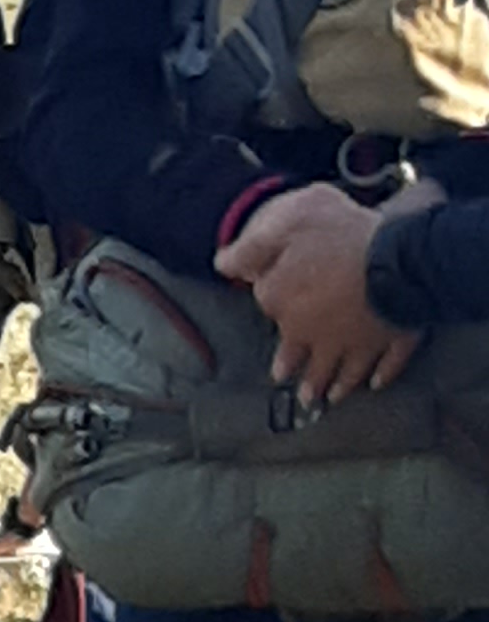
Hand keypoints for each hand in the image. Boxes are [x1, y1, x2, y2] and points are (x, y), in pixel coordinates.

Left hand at [217, 182, 423, 407]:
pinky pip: (387, 363)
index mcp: (285, 304)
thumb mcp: (286, 224)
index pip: (268, 305)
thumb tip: (223, 264)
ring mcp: (356, 342)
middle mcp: (315, 333)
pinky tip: (375, 383)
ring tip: (325, 397)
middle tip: (287, 381)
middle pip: (299, 354)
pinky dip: (382, 374)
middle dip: (293, 368)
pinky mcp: (394, 339)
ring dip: (332, 384)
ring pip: (340, 370)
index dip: (271, 300)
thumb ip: (252, 248)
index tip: (272, 305)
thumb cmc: (340, 234)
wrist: (398, 254)